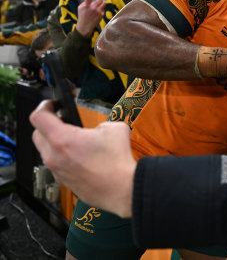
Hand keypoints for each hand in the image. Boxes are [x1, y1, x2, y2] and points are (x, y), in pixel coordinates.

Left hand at [30, 100, 135, 217]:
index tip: (53, 105)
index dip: (45, 106)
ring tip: (74, 140)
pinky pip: (56, 165)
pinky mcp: (64, 181)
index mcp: (63, 139)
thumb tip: (97, 130)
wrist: (122, 188)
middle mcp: (54, 156)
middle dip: (47, 124)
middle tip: (63, 120)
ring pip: (45, 151)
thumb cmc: (117, 161)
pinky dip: (63, 157)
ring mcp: (57, 171)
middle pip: (37, 134)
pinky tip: (80, 157)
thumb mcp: (114, 128)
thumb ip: (100, 123)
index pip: (38, 117)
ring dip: (54, 142)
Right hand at [76, 0, 104, 37]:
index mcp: (86, 6)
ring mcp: (98, 12)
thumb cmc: (82, 16)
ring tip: (101, 1)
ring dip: (102, 1)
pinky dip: (101, 8)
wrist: (85, 26)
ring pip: (104, 3)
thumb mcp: (81, 8)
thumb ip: (85, 2)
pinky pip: (103, 8)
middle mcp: (93, 8)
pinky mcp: (101, 15)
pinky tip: (98, 9)